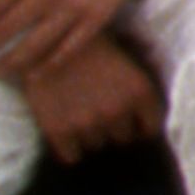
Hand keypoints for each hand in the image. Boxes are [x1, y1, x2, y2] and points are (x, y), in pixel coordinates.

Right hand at [17, 33, 164, 158]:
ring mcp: (88, 123)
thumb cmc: (88, 43)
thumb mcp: (126, 55)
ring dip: (90, 134)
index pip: (150, 128)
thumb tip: (151, 103)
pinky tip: (64, 127)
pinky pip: (72, 156)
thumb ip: (139, 83)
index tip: (132, 123)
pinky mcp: (59, 131)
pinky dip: (68, 147)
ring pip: (97, 145)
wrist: (43, 38)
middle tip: (98, 110)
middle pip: (122, 138)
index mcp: (140, 91)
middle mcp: (118, 111)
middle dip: (114, 127)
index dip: (140, 125)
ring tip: (78, 112)